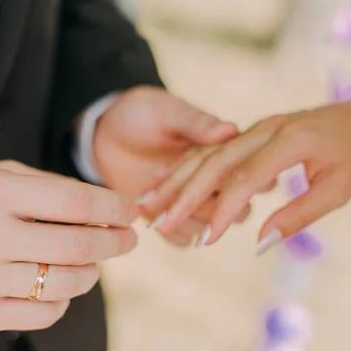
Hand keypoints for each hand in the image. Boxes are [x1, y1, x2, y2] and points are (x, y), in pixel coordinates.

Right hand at [0, 160, 137, 330]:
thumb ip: (48, 187)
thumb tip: (102, 206)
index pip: (74, 202)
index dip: (113, 207)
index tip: (131, 210)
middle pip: (78, 244)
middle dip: (115, 241)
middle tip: (128, 238)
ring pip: (67, 283)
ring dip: (93, 270)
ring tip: (93, 260)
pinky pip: (45, 314)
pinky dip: (64, 299)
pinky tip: (61, 283)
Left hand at [92, 85, 249, 245]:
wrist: (106, 131)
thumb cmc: (142, 114)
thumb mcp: (167, 112)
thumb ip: (196, 123)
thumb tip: (230, 130)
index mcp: (226, 150)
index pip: (244, 172)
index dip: (231, 179)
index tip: (212, 179)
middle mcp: (217, 181)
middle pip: (236, 207)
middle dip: (208, 207)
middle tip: (179, 201)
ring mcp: (195, 203)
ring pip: (210, 226)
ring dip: (188, 223)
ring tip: (155, 212)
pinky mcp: (174, 218)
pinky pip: (184, 238)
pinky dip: (172, 235)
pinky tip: (151, 219)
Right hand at [147, 95, 350, 250]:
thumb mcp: (338, 189)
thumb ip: (298, 215)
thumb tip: (260, 242)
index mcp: (291, 140)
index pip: (248, 178)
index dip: (224, 209)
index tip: (206, 239)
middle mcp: (266, 128)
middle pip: (215, 161)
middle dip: (184, 194)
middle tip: (157, 222)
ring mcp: (254, 127)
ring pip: (206, 152)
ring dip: (175, 179)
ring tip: (148, 204)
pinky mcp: (248, 132)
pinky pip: (210, 148)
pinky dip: (185, 167)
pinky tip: (163, 182)